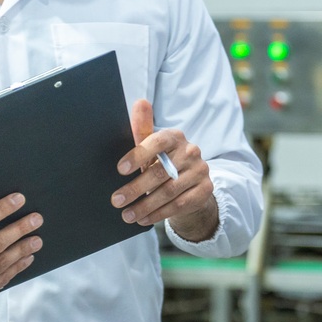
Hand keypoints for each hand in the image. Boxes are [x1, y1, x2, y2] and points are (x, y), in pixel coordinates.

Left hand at [113, 99, 218, 241]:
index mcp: (175, 136)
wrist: (190, 184)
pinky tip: (144, 219)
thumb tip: (140, 102)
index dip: (138, 155)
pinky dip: (159, 214)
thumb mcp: (151, 146)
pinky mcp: (205, 190)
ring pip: (168, 192)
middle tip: (116, 200)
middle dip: (135, 189)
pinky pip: (179, 205)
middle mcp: (191, 151)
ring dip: (144, 206)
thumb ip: (142, 128)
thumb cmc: (163, 161)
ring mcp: (200, 171)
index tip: (119, 170)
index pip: (157, 142)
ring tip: (127, 215)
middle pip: (160, 172)